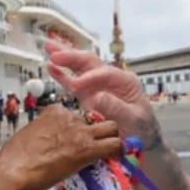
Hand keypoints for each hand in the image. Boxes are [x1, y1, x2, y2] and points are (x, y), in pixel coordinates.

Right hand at [0, 104, 124, 189]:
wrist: (12, 170)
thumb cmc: (13, 158)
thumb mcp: (30, 136)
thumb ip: (44, 136)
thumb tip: (49, 147)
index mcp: (53, 112)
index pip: (75, 115)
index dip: (79, 129)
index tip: (76, 142)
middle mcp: (69, 117)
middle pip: (95, 118)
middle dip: (98, 130)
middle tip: (97, 145)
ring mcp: (80, 131)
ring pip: (111, 128)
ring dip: (112, 139)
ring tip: (111, 152)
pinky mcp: (87, 148)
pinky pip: (114, 145)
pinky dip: (118, 151)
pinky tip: (116, 159)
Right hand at [45, 41, 160, 146]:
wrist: (140, 142)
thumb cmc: (141, 130)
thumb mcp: (133, 120)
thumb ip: (115, 108)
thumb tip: (96, 97)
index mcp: (125, 81)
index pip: (105, 73)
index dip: (89, 77)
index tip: (76, 86)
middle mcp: (111, 79)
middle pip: (91, 63)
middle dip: (72, 57)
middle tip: (55, 54)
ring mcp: (98, 86)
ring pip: (80, 67)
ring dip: (65, 58)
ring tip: (49, 48)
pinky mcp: (88, 95)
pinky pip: (74, 82)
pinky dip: (62, 75)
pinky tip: (51, 67)